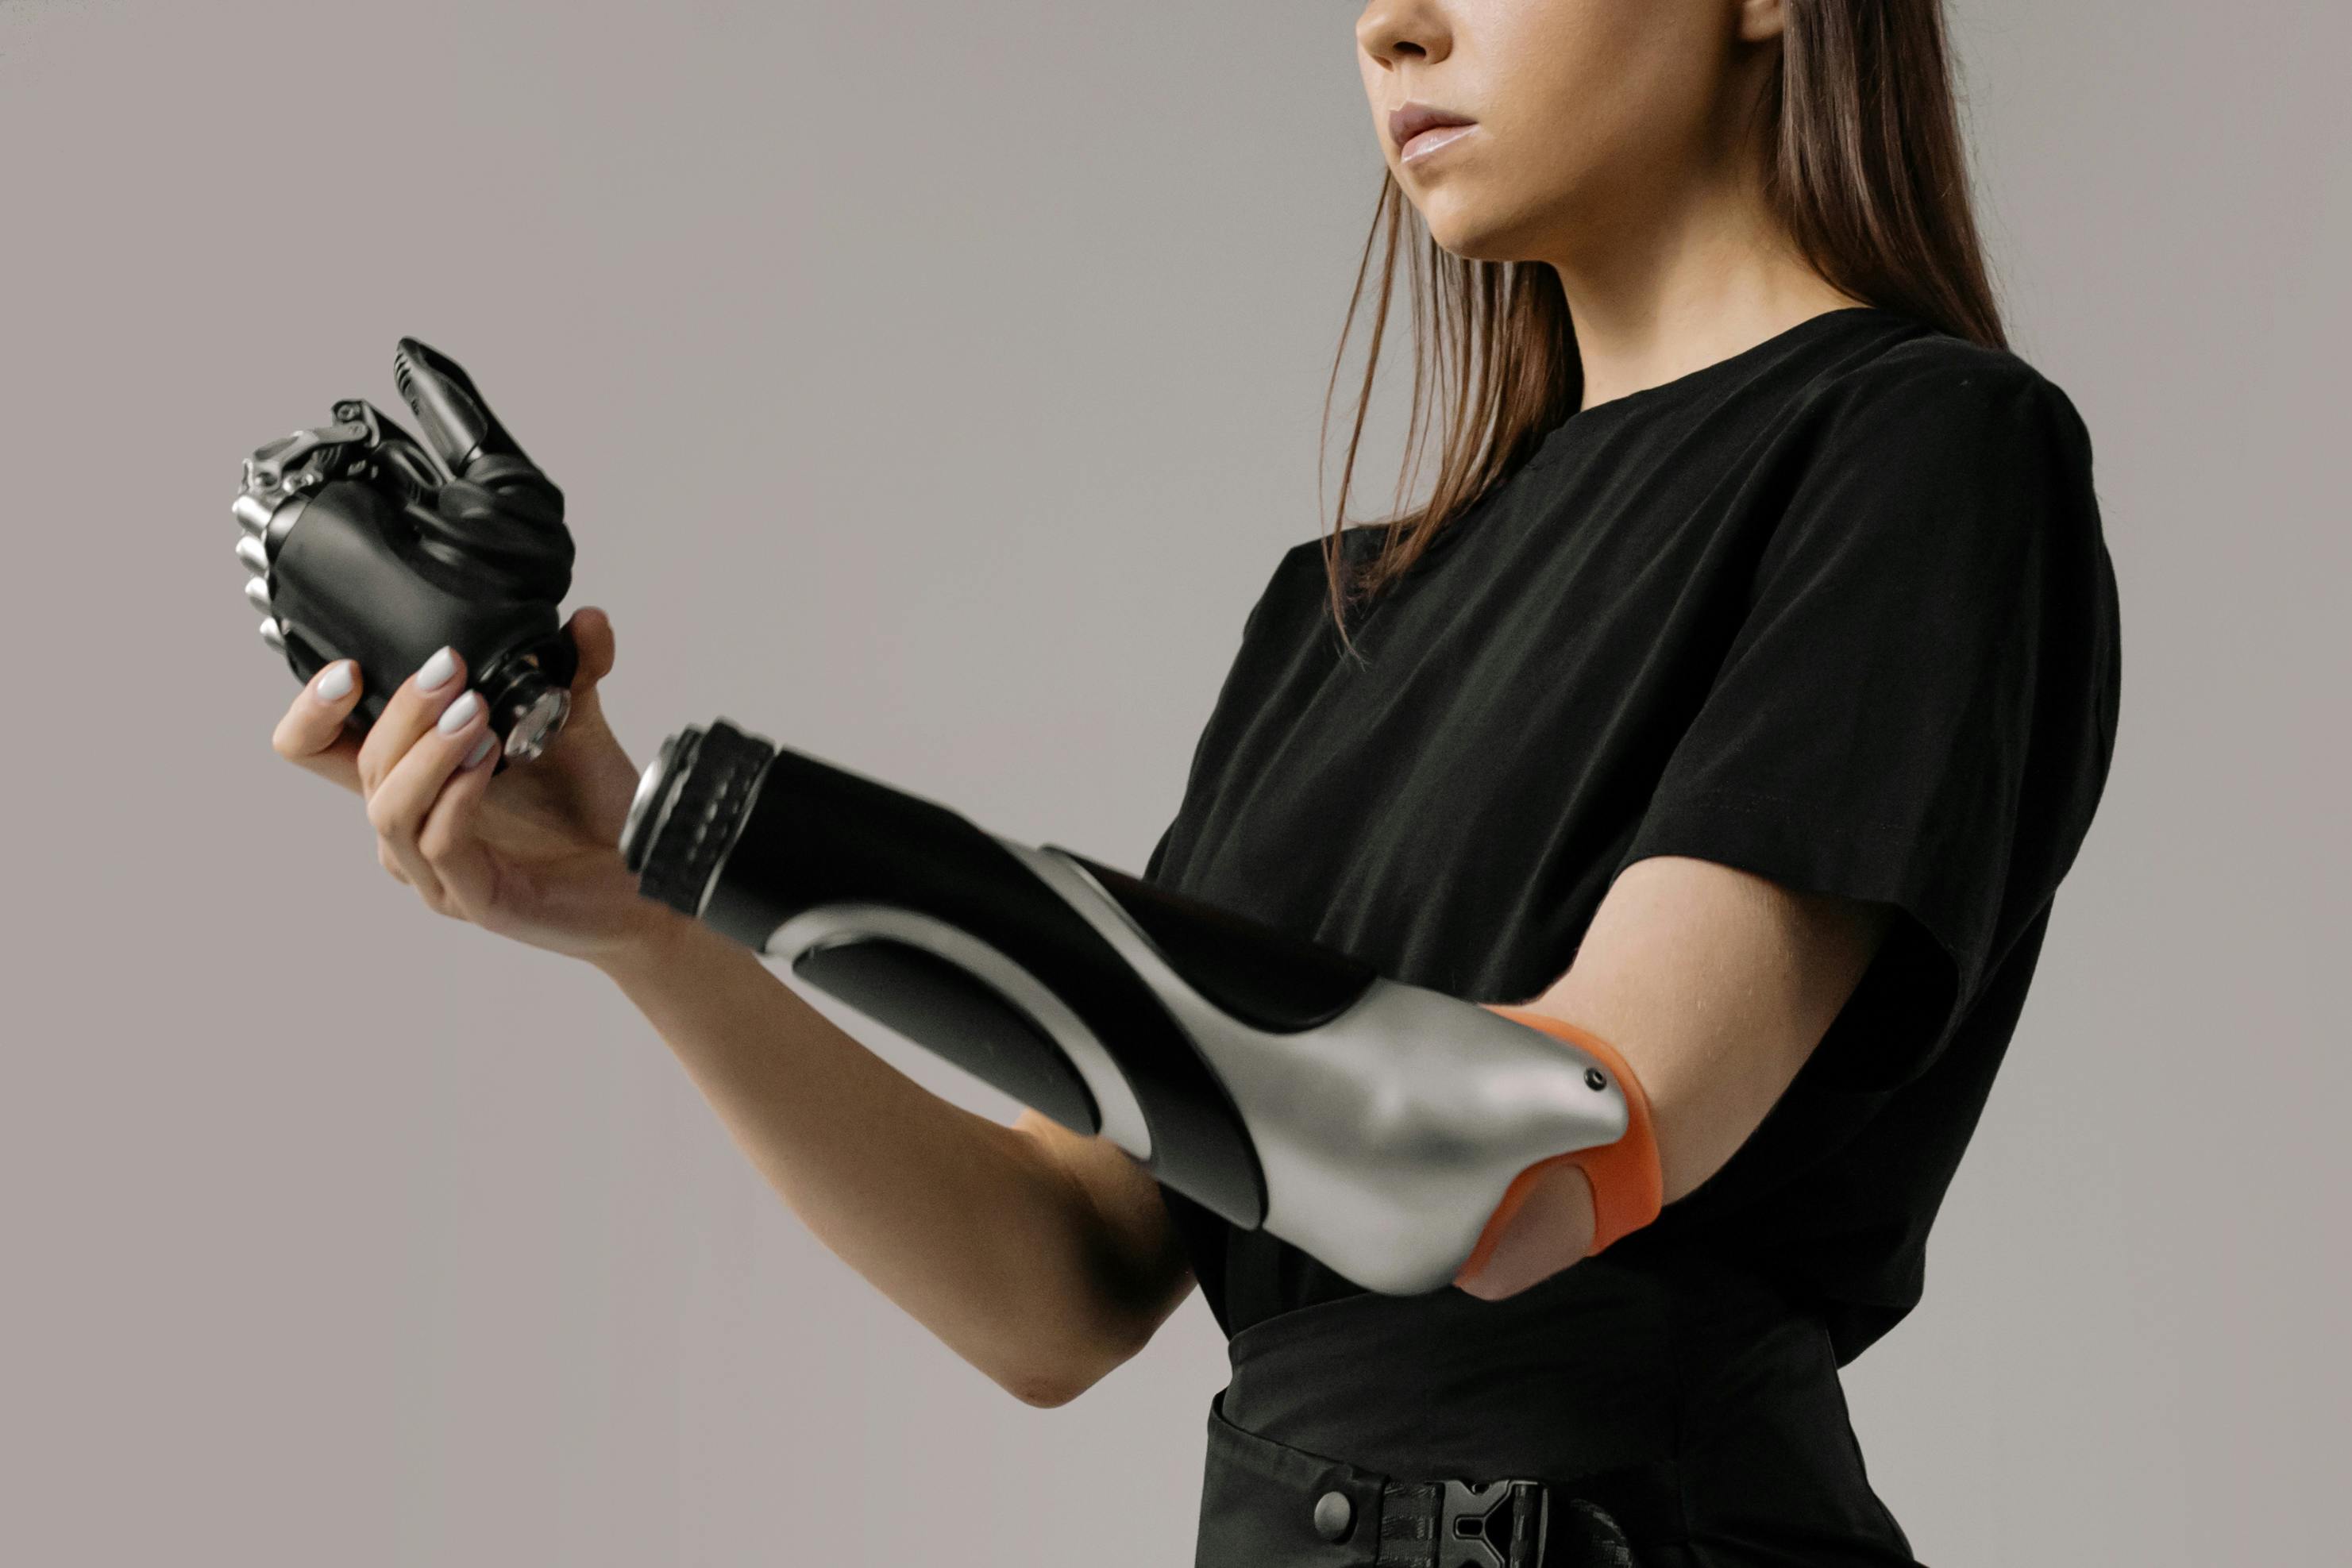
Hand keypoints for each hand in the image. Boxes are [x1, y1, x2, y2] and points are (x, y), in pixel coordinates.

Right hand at [270, 605, 682, 963]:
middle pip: (357, 765)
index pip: (319, 749)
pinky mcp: (476, 900)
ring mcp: (437, 871)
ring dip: (427, 752)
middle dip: (400, 710)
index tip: (348, 668)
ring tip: (474, 711)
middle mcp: (412, 825)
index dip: (312, 711)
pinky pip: (439, 845)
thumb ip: (572, 671)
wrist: (644, 873)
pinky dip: (458, 796)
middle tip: (447, 668)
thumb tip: (588, 619)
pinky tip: (489, 759)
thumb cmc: (593, 808)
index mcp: (415, 779)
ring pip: (390, 808)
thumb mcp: (574, 726)